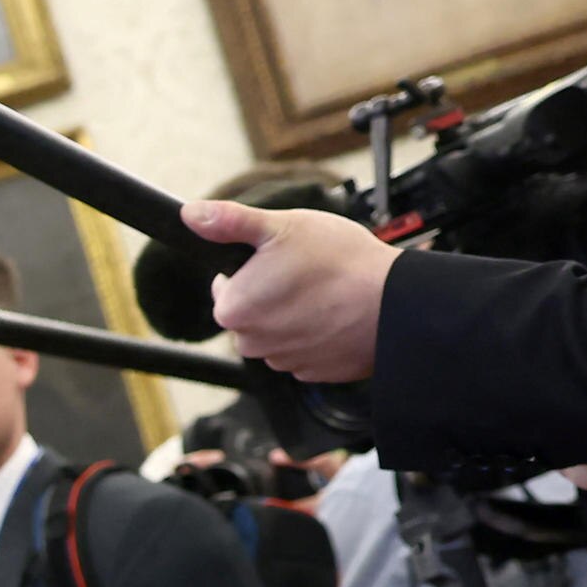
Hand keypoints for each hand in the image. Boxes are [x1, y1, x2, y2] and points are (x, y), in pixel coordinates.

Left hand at [183, 200, 399, 383]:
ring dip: (295, 314)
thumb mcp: (282, 226)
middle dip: (272, 292)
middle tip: (309, 272)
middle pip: (251, 310)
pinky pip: (304, 349)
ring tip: (326, 292)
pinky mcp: (312, 373)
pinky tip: (336, 315)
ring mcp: (283, 361)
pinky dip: (316, 334)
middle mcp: (250, 342)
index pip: (226, 285)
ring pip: (277, 330)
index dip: (252, 267)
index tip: (281, 259)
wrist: (396, 303)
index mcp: (233, 308)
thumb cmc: (341, 262)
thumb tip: (191, 214)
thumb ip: (230, 223)